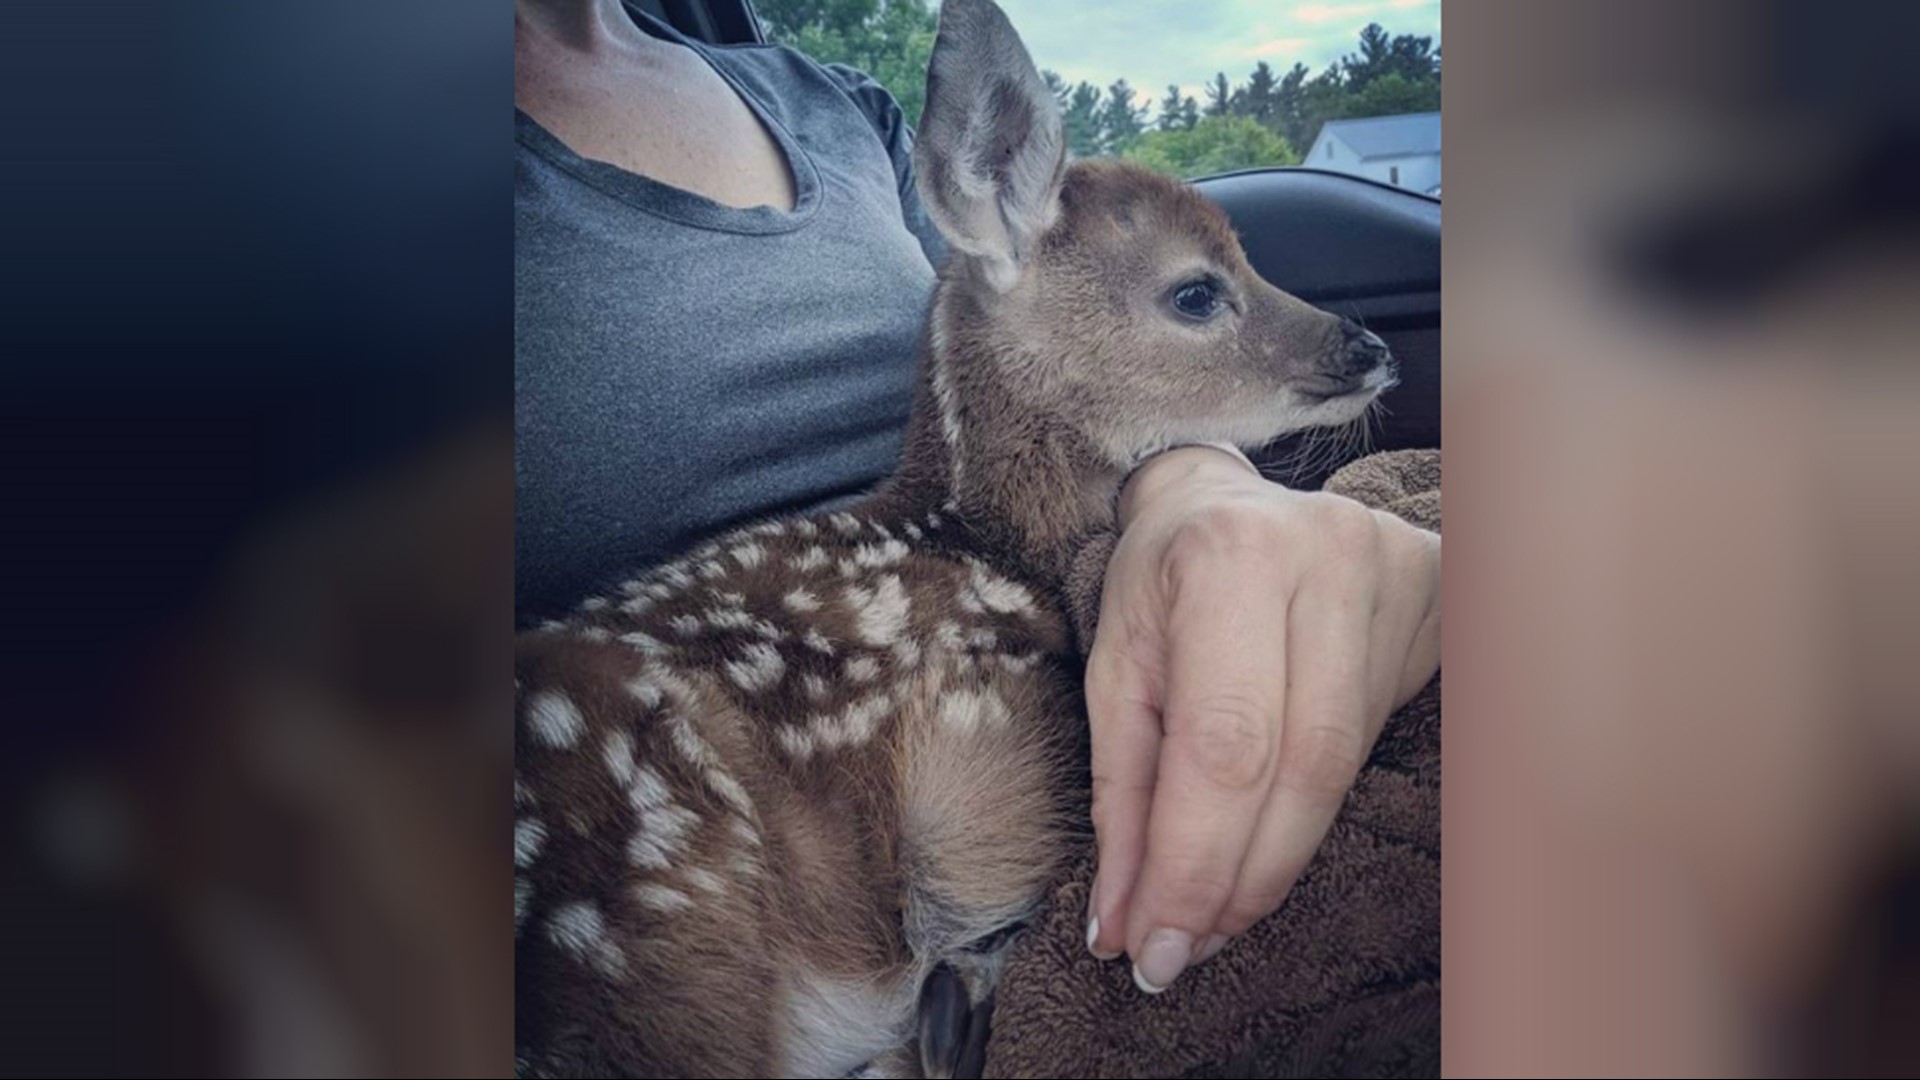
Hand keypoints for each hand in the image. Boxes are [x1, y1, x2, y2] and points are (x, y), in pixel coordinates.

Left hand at [1082, 445, 1439, 992]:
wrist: (1228, 502)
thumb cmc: (1160, 582)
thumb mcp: (1114, 669)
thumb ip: (1120, 799)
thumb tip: (1123, 926)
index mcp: (1230, 556)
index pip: (1225, 745)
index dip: (1194, 864)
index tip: (1155, 949)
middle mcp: (1328, 557)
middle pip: (1300, 770)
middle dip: (1237, 881)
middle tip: (1183, 949)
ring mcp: (1396, 576)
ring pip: (1342, 768)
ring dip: (1273, 862)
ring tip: (1213, 911)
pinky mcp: (1436, 603)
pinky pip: (1371, 744)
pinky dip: (1312, 815)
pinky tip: (1270, 844)